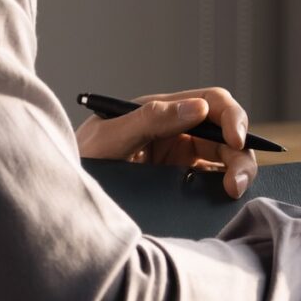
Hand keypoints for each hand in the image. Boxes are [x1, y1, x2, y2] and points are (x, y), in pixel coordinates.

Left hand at [76, 86, 257, 197]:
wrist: (61, 198)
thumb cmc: (79, 159)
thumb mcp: (108, 137)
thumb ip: (150, 119)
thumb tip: (198, 107)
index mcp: (162, 110)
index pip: (212, 103)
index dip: (232, 117)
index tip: (236, 139)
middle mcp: (177, 130)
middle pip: (226, 132)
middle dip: (240, 152)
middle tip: (237, 181)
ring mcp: (180, 158)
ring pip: (225, 158)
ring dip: (238, 171)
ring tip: (232, 191)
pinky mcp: (180, 183)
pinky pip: (212, 181)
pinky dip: (226, 187)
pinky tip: (225, 197)